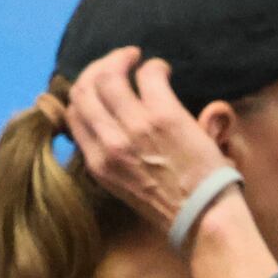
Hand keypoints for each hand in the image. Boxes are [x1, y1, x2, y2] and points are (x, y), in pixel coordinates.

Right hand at [64, 47, 238, 239]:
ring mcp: (134, 128)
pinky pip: (148, 74)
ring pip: (108, 76)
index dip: (85, 91)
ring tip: (136, 58)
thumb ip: (112, 154)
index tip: (102, 84)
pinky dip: (154, 65)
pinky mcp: (163, 116)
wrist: (203, 218)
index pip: (74, 114)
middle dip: (98, 67)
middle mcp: (109, 144)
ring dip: (121, 58)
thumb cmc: (172, 205)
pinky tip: (164, 70)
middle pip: (84, 89)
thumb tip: (109, 124)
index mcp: (98, 163)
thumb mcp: (126, 185)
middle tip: (119, 62)